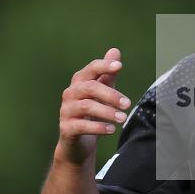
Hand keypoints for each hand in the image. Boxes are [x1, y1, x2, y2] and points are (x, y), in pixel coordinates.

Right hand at [56, 47, 130, 165]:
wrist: (77, 143)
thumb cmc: (91, 114)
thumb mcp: (102, 93)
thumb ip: (108, 74)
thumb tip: (115, 50)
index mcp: (80, 82)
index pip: (91, 69)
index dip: (104, 66)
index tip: (119, 66)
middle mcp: (70, 94)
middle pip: (90, 87)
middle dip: (110, 94)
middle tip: (128, 104)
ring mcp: (66, 111)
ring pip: (86, 106)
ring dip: (107, 112)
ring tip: (123, 118)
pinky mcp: (66, 128)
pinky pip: (81, 126)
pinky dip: (98, 127)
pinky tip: (112, 129)